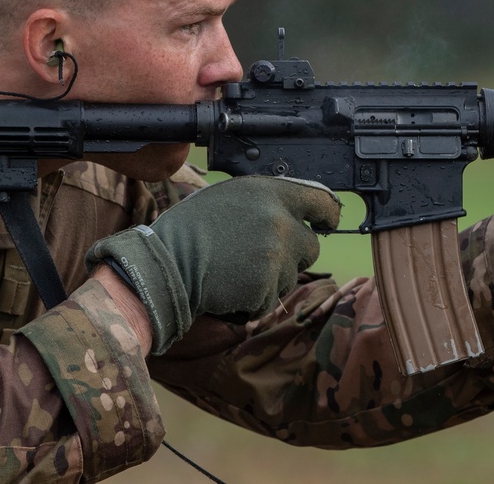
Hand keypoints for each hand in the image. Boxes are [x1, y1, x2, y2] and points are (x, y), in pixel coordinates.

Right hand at [87, 175, 340, 353]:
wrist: (165, 264)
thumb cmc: (188, 230)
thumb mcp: (227, 198)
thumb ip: (263, 204)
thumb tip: (290, 213)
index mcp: (268, 192)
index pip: (320, 200)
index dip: (328, 213)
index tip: (328, 221)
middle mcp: (279, 220)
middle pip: (311, 245)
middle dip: (292, 255)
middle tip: (258, 258)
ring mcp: (276, 255)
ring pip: (291, 276)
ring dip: (271, 279)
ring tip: (234, 271)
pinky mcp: (267, 285)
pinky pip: (272, 299)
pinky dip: (254, 300)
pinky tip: (229, 288)